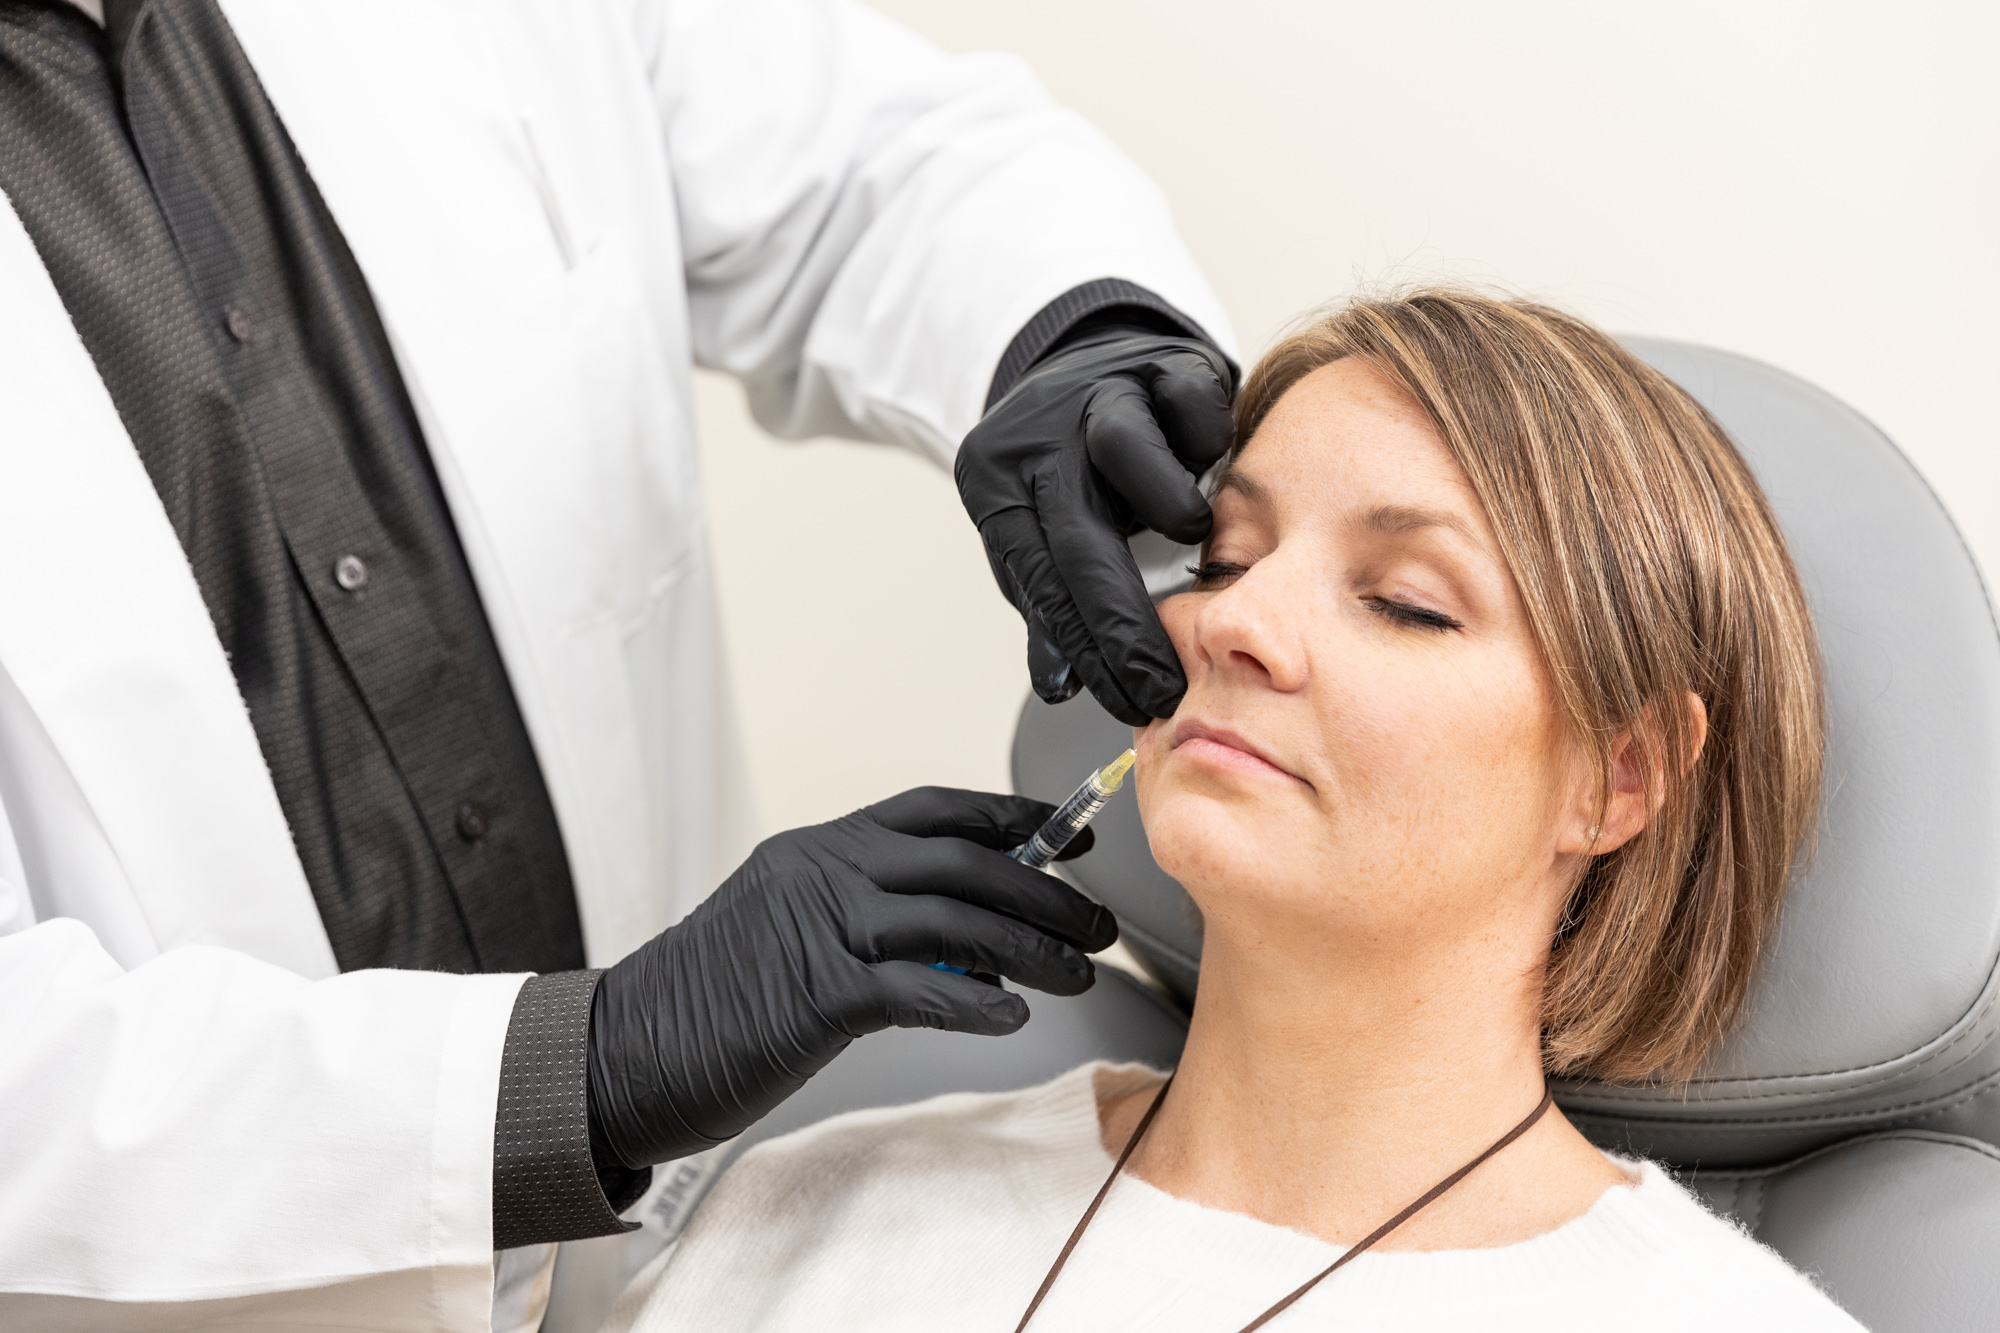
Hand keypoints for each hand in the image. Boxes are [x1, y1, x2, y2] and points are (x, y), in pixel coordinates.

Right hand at [585, 787, 1113, 1167]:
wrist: (623, 1048)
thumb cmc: (710, 999)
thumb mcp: (789, 929)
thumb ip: (869, 919)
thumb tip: (965, 941)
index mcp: (819, 849)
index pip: (935, 812)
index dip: (1013, 820)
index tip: (1071, 840)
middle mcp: (823, 872)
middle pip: (963, 862)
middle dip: (1045, 891)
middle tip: (1095, 923)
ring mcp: (818, 927)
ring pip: (955, 920)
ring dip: (1030, 948)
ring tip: (1074, 974)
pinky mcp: (815, 994)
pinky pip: (919, 987)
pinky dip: (975, 1000)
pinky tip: (1011, 1015)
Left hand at [957, 321, 1235, 724]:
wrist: (1091, 363)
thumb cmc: (1069, 471)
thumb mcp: (1039, 536)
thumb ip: (1049, 608)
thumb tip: (1059, 685)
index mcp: (996, 482)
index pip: (1038, 578)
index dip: (1086, 649)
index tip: (1129, 701)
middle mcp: (1041, 436)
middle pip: (1079, 536)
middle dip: (1125, 623)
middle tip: (1164, 683)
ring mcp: (1101, 391)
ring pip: (1129, 453)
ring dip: (1168, 507)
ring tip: (1189, 536)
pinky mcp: (1163, 363)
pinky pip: (1193, 408)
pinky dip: (1207, 443)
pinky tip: (1211, 464)